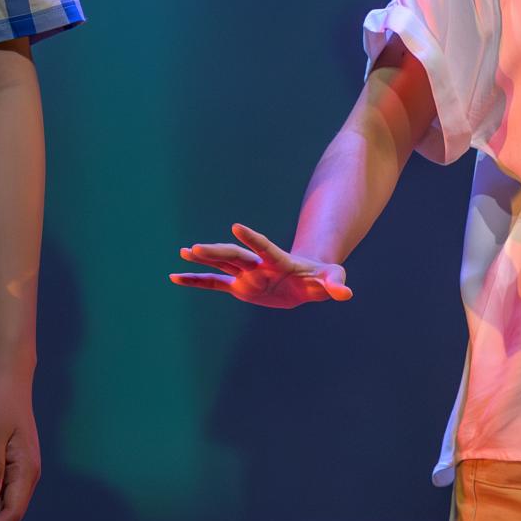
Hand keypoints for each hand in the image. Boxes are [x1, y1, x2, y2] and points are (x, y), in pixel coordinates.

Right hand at [170, 223, 352, 308]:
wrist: (306, 280)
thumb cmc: (322, 278)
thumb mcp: (332, 279)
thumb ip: (336, 283)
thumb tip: (345, 294)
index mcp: (279, 261)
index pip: (265, 247)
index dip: (252, 238)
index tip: (236, 226)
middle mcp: (258, 265)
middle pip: (235, 256)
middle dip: (216, 252)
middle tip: (194, 248)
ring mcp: (246, 274)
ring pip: (221, 265)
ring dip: (203, 260)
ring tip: (183, 252)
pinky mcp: (240, 286)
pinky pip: (214, 284)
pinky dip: (196, 281)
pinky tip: (175, 278)